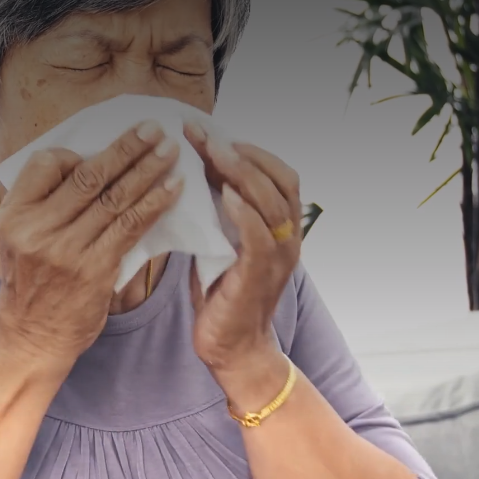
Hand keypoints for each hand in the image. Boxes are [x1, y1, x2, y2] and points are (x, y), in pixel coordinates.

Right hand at [0, 121, 184, 371]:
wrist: (33, 338)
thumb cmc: (32, 282)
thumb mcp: (19, 238)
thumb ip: (45, 203)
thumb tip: (92, 163)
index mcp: (14, 214)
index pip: (47, 163)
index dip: (78, 153)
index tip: (105, 150)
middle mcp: (36, 228)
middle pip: (88, 176)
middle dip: (126, 148)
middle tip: (153, 128)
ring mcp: (66, 250)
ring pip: (114, 198)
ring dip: (148, 170)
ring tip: (170, 150)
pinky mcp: (94, 270)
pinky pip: (130, 227)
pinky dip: (154, 204)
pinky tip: (173, 189)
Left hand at [182, 121, 301, 397]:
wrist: (233, 348)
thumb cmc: (223, 292)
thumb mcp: (222, 241)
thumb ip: (219, 211)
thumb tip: (191, 169)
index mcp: (280, 226)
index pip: (279, 172)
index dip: (249, 147)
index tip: (210, 130)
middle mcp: (288, 237)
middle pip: (277, 178)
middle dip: (238, 150)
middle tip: (201, 131)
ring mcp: (278, 258)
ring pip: (271, 202)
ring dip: (240, 172)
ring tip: (210, 150)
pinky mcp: (259, 279)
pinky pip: (260, 239)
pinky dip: (244, 213)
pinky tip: (224, 195)